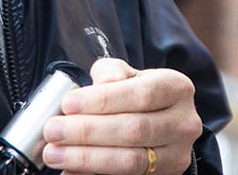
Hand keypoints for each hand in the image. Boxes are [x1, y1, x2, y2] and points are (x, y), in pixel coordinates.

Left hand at [42, 57, 200, 174]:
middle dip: (88, 132)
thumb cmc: (137, 92)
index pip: (141, 94)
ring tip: (55, 153)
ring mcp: (177, 154)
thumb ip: (111, 73)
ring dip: (87, 158)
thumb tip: (102, 84)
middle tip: (53, 131)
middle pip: (134, 130)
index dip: (103, 101)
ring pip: (131, 160)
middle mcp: (183, 123)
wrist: (159, 119)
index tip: (68, 104)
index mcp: (177, 88)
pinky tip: (70, 170)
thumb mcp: (127, 73)